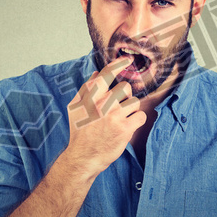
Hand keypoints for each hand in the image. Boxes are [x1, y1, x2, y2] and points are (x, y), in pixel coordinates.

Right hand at [65, 56, 146, 176]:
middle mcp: (102, 104)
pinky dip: (137, 119)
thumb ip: (86, 89)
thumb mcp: (75, 108)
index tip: (127, 59)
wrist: (83, 157)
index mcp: (90, 97)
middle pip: (124, 87)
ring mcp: (114, 116)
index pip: (106, 74)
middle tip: (117, 107)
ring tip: (121, 118)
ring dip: (130, 109)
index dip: (118, 64)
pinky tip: (128, 125)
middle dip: (123, 96)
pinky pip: (140, 115)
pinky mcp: (125, 128)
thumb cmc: (79, 132)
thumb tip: (97, 73)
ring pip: (134, 101)